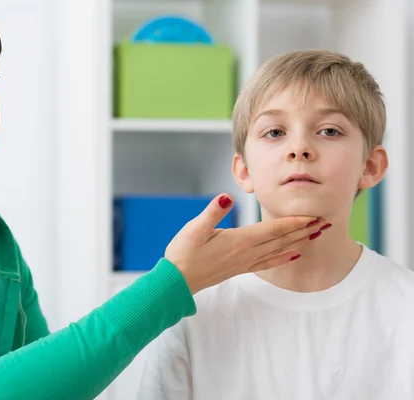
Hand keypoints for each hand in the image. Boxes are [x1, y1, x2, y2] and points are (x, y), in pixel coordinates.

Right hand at [165, 193, 329, 294]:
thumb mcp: (194, 228)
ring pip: (279, 250)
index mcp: (240, 240)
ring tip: (316, 235)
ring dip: (299, 241)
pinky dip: (283, 258)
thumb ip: (213, 212)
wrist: (177, 281)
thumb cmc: (183, 253)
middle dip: (304, 230)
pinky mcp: (239, 268)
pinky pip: (268, 262)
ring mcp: (244, 262)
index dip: (294, 222)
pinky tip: (293, 255)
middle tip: (326, 222)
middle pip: (282, 239)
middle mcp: (247, 253)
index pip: (273, 229)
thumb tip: (227, 197)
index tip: (314, 216)